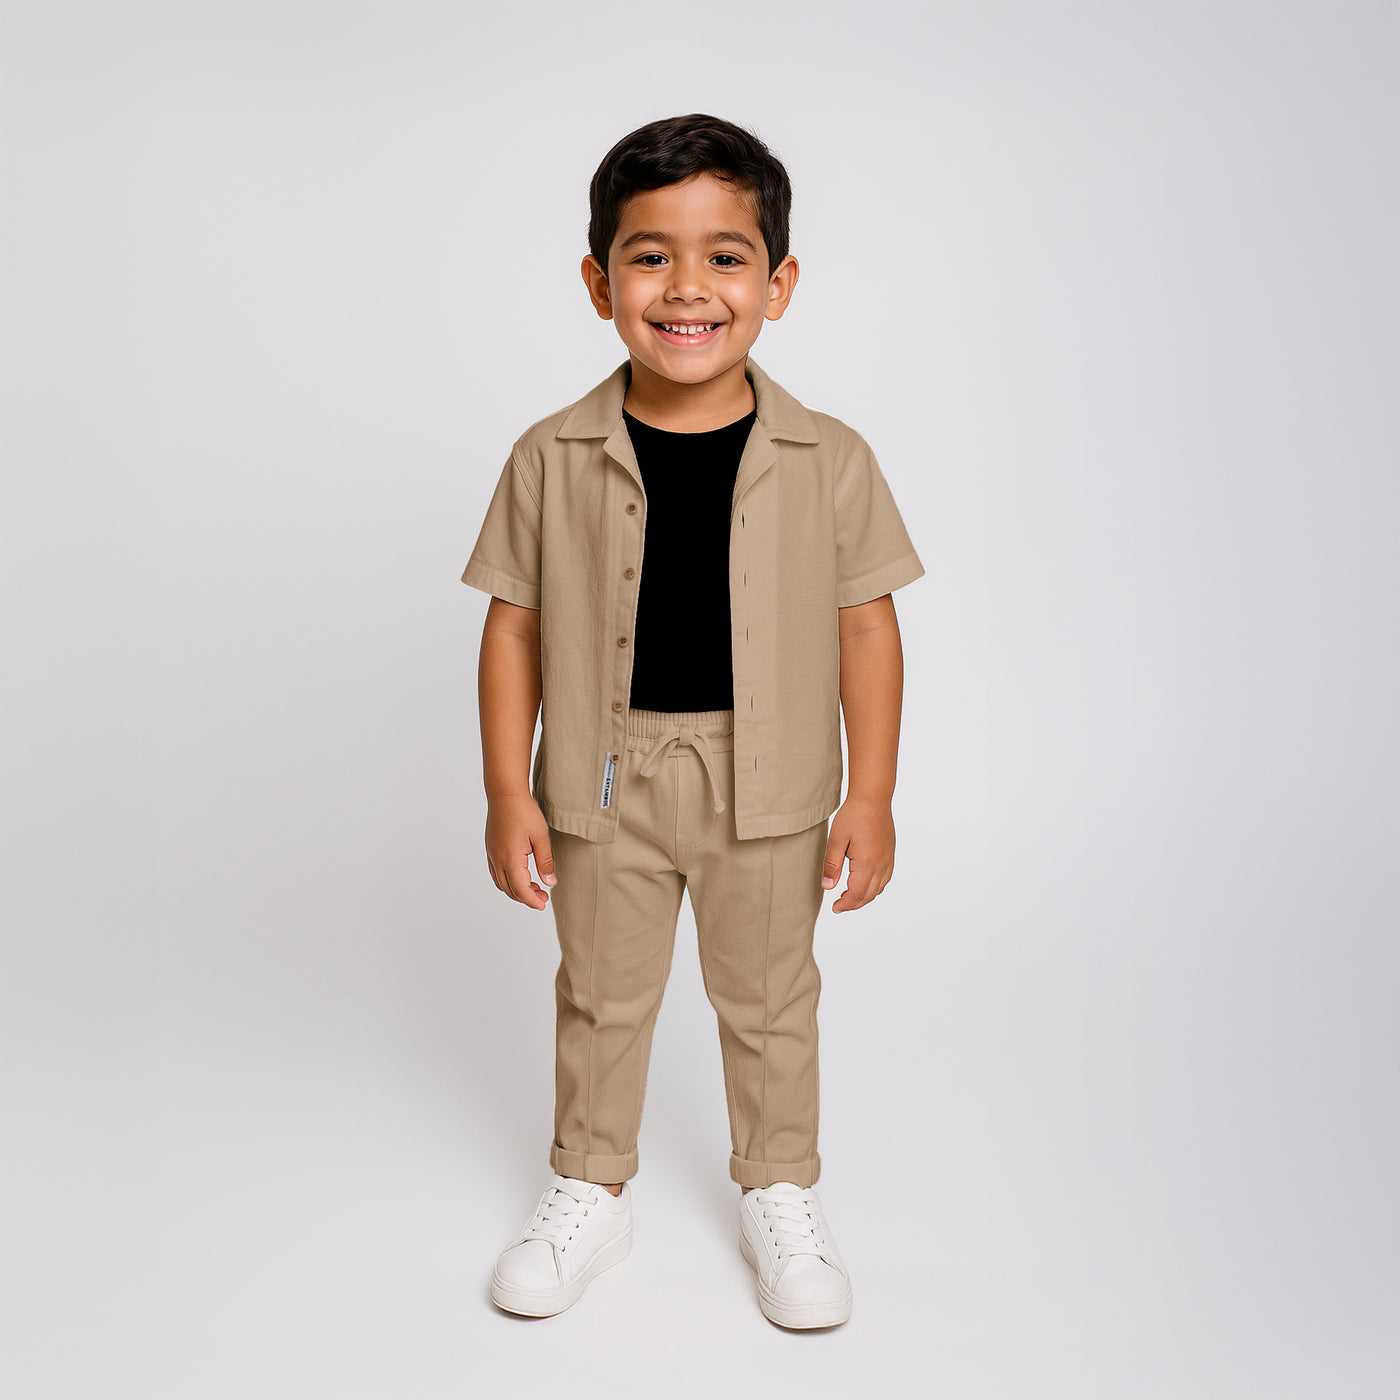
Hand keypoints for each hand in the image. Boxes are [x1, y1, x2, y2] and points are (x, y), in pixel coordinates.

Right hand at [485, 795, 556, 909]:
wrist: (505, 793)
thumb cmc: (524, 811)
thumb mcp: (541, 837)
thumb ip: (545, 862)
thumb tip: (550, 882)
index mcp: (511, 858)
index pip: (520, 889)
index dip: (532, 900)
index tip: (543, 905)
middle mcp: (497, 859)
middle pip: (509, 890)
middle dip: (526, 898)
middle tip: (543, 897)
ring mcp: (491, 854)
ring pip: (501, 883)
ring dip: (516, 890)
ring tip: (534, 888)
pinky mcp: (490, 849)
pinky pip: (496, 873)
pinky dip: (507, 881)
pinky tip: (520, 876)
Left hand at [822, 797, 895, 912]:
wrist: (873, 798)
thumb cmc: (853, 815)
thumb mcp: (836, 839)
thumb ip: (832, 865)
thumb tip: (828, 887)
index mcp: (867, 862)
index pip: (857, 894)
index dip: (845, 904)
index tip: (835, 908)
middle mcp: (881, 864)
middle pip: (869, 895)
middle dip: (854, 904)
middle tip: (839, 905)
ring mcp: (888, 859)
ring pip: (879, 888)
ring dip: (865, 897)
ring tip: (850, 897)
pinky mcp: (890, 853)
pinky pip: (886, 878)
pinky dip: (876, 887)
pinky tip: (865, 883)